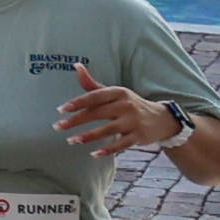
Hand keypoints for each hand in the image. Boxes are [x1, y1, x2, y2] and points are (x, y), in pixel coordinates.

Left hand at [55, 63, 184, 152]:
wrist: (161, 119)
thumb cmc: (129, 104)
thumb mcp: (114, 93)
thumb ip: (93, 85)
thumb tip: (76, 65)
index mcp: (118, 92)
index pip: (94, 96)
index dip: (77, 103)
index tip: (60, 110)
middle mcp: (126, 105)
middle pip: (97, 113)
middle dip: (76, 120)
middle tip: (58, 127)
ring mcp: (133, 121)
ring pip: (107, 130)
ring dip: (88, 136)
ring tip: (71, 140)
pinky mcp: (139, 136)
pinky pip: (121, 144)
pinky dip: (108, 150)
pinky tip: (93, 154)